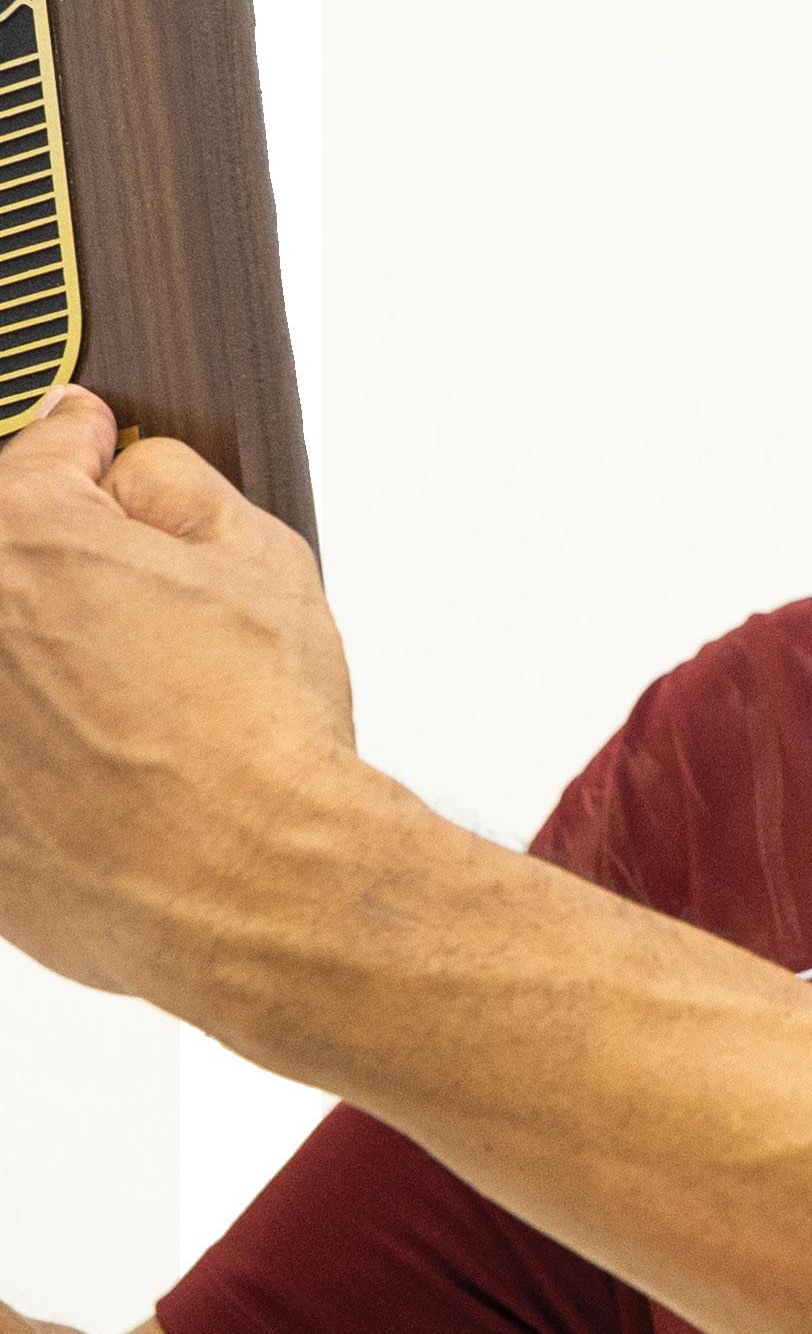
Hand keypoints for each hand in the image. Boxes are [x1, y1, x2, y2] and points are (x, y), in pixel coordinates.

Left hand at [0, 386, 356, 1002]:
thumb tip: (138, 477)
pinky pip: (8, 754)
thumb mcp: (263, 560)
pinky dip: (35, 755)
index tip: (89, 449)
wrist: (247, 884)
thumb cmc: (256, 740)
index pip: (38, 454)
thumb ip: (180, 487)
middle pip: (6, 569)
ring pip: (8, 666)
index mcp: (16, 536)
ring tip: (128, 705)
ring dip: (42, 667)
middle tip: (136, 606)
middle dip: (61, 572)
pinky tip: (100, 773)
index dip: (86, 452)